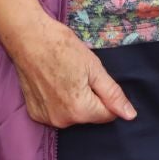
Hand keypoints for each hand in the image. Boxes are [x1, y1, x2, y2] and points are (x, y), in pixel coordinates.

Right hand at [0, 0, 136, 129]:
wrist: (28, 38)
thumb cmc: (62, 47)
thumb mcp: (94, 67)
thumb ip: (113, 94)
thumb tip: (130, 116)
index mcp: (80, 110)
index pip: (108, 115)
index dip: (107, 96)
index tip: (94, 77)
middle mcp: (63, 121)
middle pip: (89, 115)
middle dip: (90, 98)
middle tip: (78, 74)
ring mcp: (46, 119)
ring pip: (73, 115)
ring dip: (74, 100)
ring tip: (64, 76)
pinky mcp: (35, 113)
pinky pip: (56, 112)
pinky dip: (58, 101)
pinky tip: (52, 83)